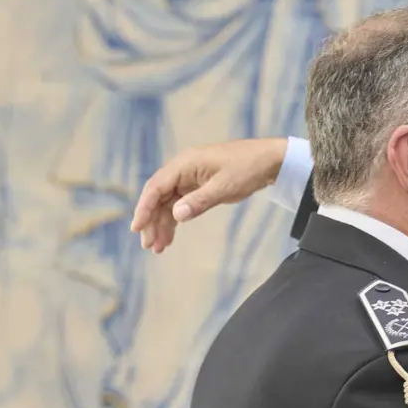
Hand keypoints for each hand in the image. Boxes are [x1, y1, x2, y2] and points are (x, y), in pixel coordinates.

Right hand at [129, 137, 287, 252]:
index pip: (156, 187)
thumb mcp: (224, 187)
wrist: (270, 160)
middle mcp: (183, 169)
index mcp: (185, 164)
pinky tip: (171, 235)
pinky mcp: (199, 184)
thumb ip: (200, 201)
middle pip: (159, 196)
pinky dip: (176, 219)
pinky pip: (181, 202)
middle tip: (149, 245)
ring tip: (159, 247)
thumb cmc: (248, 168)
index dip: (144, 208)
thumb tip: (176, 215)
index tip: (137, 228)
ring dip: (163, 223)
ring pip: (169, 202)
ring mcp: (190, 177)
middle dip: (152, 221)